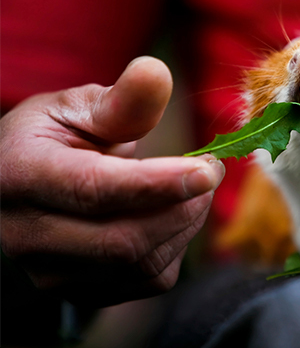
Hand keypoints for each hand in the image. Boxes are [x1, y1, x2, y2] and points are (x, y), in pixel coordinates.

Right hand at [1, 57, 224, 306]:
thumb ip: (121, 101)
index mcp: (24, 176)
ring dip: (186, 223)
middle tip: (209, 169)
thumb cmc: (54, 140)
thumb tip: (158, 72)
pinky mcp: (86, 292)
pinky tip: (173, 214)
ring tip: (191, 186)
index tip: (208, 168)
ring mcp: (55, 273)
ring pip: (142, 263)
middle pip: (124, 239)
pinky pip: (149, 279)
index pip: (96, 190)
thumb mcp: (77, 108)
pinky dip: (176, 245)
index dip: (159, 182)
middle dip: (184, 205)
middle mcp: (29, 236)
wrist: (24, 188)